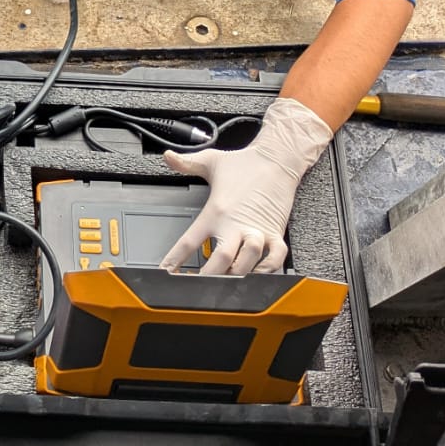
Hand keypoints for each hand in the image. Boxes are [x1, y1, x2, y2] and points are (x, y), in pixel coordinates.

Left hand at [160, 95, 331, 273]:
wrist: (277, 158)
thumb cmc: (244, 162)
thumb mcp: (210, 160)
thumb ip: (186, 162)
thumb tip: (168, 157)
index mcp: (214, 211)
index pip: (190, 241)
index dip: (175, 259)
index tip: (167, 272)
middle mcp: (235, 224)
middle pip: (220, 259)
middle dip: (209, 277)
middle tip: (198, 289)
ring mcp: (256, 229)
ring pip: (247, 260)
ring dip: (238, 274)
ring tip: (227, 284)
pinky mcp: (275, 231)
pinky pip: (276, 256)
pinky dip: (269, 268)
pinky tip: (258, 274)